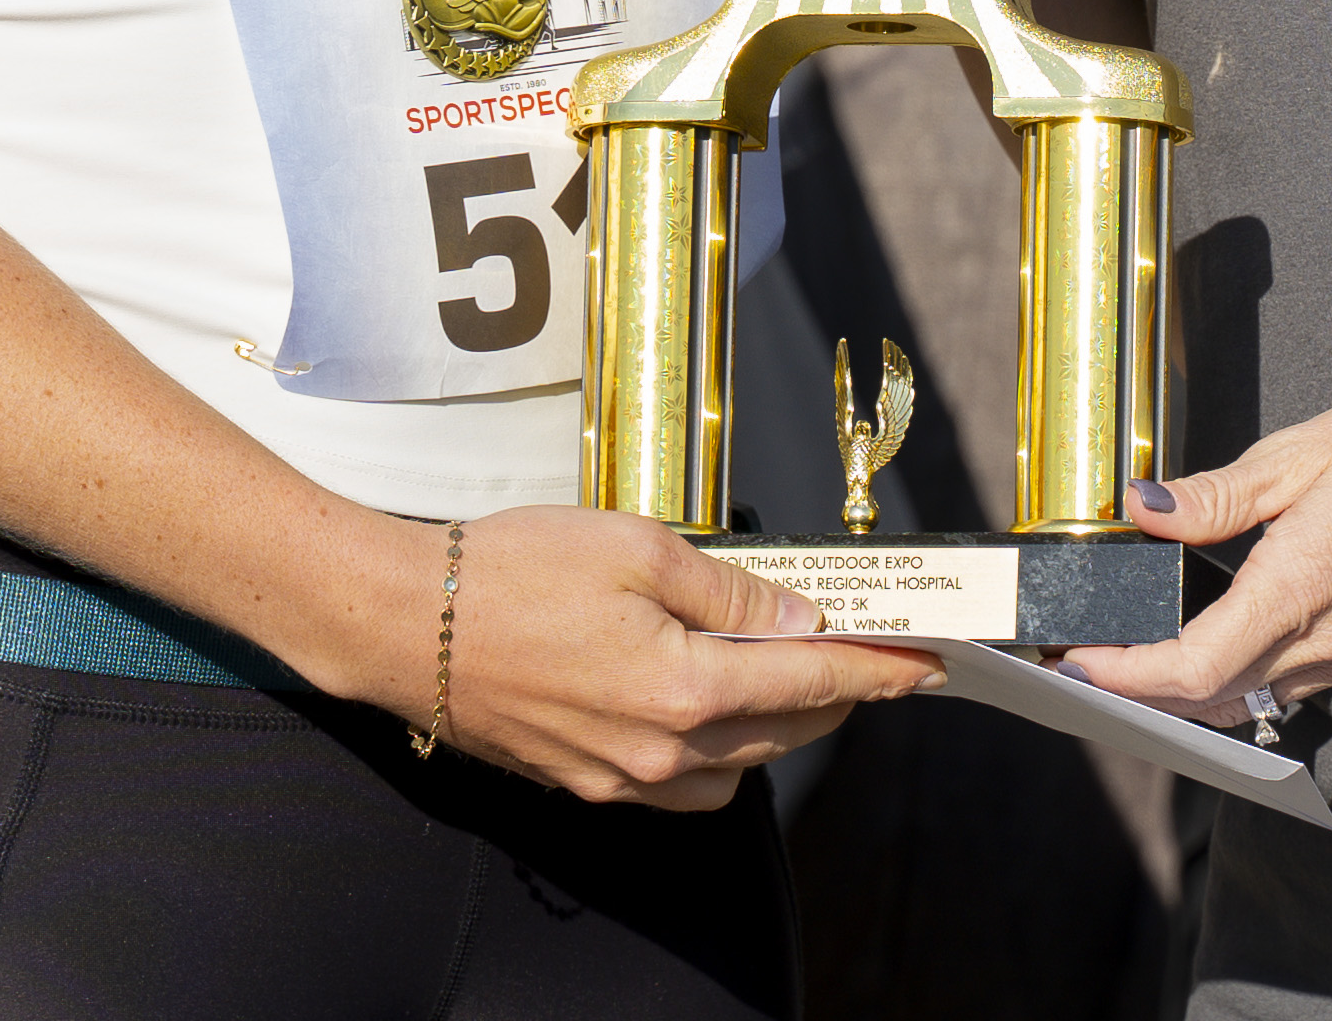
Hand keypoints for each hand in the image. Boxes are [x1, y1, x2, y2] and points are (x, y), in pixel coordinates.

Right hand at [422, 506, 932, 808]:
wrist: (403, 625)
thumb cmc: (508, 573)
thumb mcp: (636, 546)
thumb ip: (729, 587)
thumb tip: (796, 613)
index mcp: (682, 686)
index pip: (813, 685)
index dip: (880, 672)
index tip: (928, 664)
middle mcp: (659, 751)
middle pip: (784, 735)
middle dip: (835, 696)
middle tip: (863, 655)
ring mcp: (620, 778)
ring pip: (736, 770)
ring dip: (773, 728)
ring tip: (778, 671)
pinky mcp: (585, 784)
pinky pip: (679, 785)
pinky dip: (713, 752)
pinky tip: (702, 704)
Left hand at [1062, 372, 1331, 722]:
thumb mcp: (1301, 453)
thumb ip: (1215, 496)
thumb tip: (1143, 510)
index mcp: (1300, 588)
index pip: (1193, 668)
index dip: (1126, 675)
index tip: (1077, 661)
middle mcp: (1329, 641)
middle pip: (1211, 700)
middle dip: (1139, 692)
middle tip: (1084, 661)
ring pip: (1250, 702)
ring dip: (1185, 694)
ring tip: (1131, 659)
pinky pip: (1289, 688)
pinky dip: (1236, 681)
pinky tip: (1208, 646)